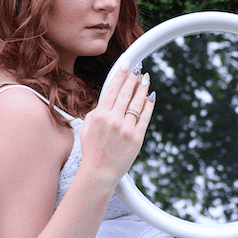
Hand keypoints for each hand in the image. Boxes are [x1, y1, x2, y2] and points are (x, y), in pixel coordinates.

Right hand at [79, 65, 155, 182]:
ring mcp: (126, 128)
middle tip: (139, 68)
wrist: (100, 172)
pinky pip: (145, 117)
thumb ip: (96, 111)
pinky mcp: (137, 138)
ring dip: (143, 88)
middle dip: (134, 78)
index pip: (112, 89)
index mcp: (99, 115)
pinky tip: (151, 97)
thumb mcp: (86, 127)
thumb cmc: (92, 150)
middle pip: (126, 93)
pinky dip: (149, 105)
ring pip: (137, 103)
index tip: (126, 65)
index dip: (120, 75)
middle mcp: (113, 120)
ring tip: (146, 79)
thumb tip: (107, 98)